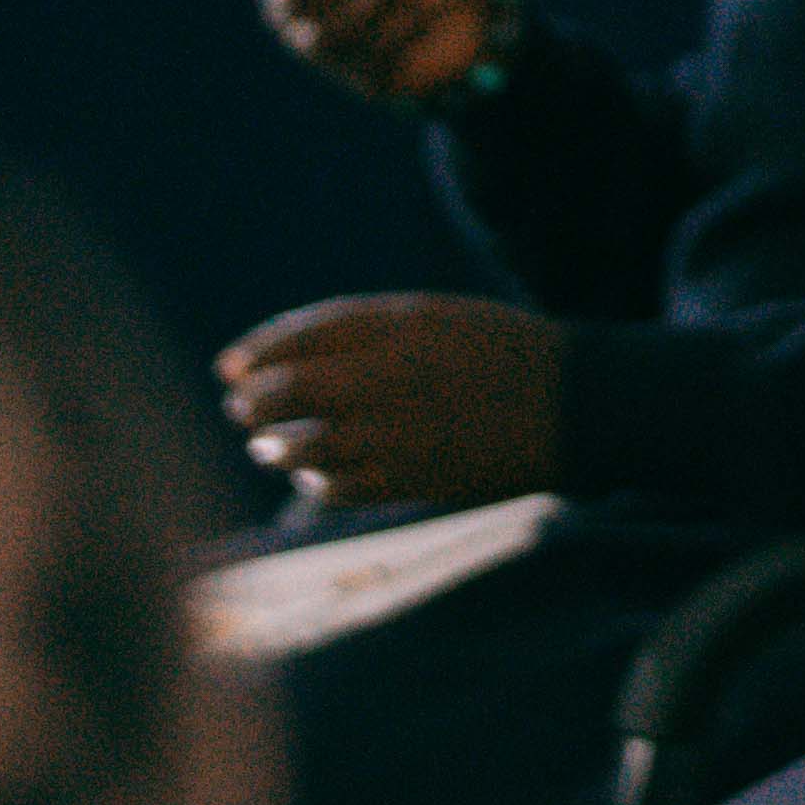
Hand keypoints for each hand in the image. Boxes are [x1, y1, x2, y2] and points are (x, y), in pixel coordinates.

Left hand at [215, 293, 566, 508]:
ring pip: (300, 448)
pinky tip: (313, 477)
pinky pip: (336, 488)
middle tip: (241, 407)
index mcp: (396, 329)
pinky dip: (314, 483)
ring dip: (273, 447)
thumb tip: (282, 359)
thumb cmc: (504, 350)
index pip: (297, 340)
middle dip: (252, 402)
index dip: (254, 354)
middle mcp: (385, 380)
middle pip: (286, 395)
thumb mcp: (438, 316)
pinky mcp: (407, 480)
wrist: (573, 404)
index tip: (231, 367)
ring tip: (267, 446)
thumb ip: (365, 331)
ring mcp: (393, 434)